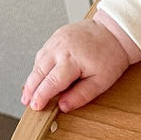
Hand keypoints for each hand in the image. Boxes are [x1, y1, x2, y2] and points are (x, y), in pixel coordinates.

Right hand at [21, 13, 140, 113]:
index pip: (51, 82)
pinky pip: (43, 53)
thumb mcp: (101, 82)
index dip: (41, 96)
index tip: (35, 106)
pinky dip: (38, 66)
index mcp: (72, 60)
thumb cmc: (110, 56)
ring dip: (32, 77)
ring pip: (38, 61)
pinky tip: (38, 75)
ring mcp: (57, 40)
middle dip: (31, 88)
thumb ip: (81, 95)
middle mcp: (60, 48)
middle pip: (39, 71)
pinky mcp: (56, 36)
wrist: (114, 33)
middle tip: (26, 101)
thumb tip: (64, 106)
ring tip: (29, 92)